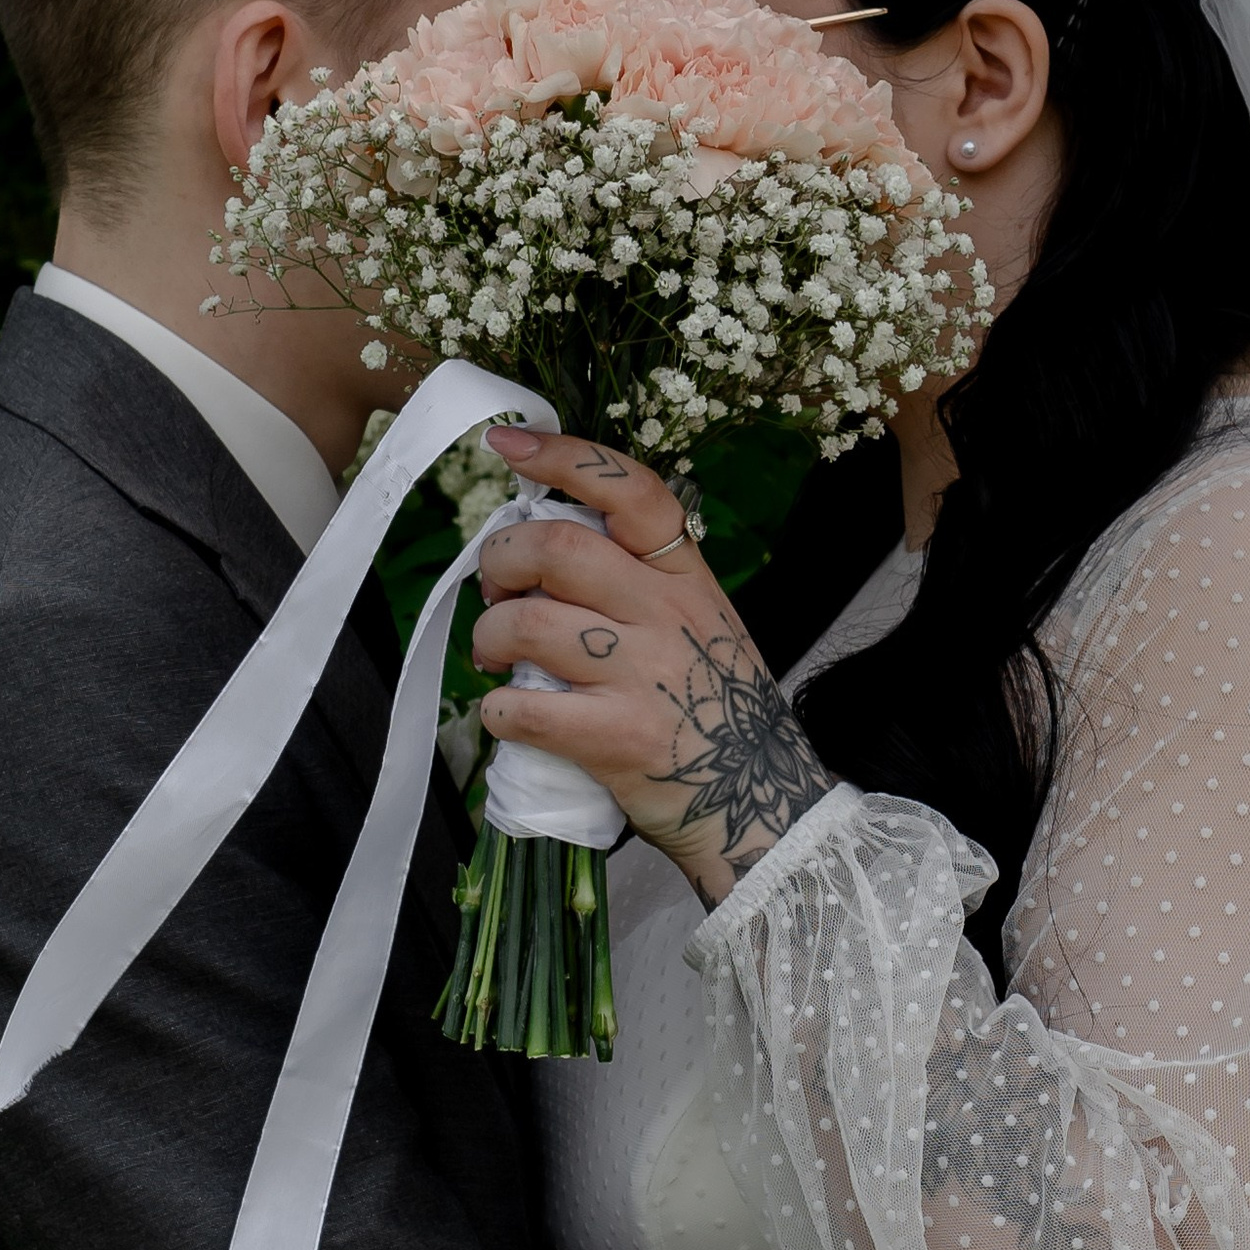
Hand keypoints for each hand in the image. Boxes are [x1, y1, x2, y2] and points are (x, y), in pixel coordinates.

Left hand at [471, 427, 836, 902]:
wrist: (761, 805)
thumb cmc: (718, 713)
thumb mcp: (702, 624)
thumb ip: (639, 583)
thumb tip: (544, 548)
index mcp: (686, 577)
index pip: (629, 489)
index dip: (561, 457)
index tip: (507, 444)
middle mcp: (667, 614)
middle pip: (556, 549)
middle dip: (500, 560)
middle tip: (495, 591)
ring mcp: (642, 675)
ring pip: (527, 624)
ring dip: (488, 638)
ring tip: (494, 659)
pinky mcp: (615, 737)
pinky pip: (522, 708)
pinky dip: (498, 710)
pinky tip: (510, 716)